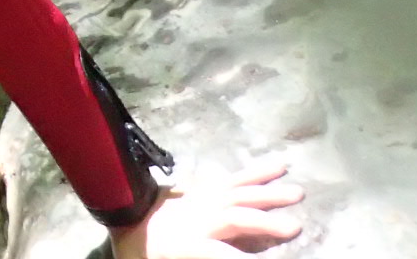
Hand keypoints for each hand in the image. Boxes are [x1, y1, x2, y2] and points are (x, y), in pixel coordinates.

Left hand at [108, 164, 302, 258]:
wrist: (119, 208)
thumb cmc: (139, 247)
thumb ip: (193, 258)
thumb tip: (229, 253)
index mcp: (186, 242)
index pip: (221, 254)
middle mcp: (197, 217)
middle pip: (235, 217)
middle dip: (265, 222)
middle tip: (296, 226)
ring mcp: (200, 198)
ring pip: (238, 192)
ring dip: (268, 193)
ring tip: (297, 191)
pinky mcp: (202, 187)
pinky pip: (232, 179)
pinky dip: (255, 174)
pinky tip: (277, 167)